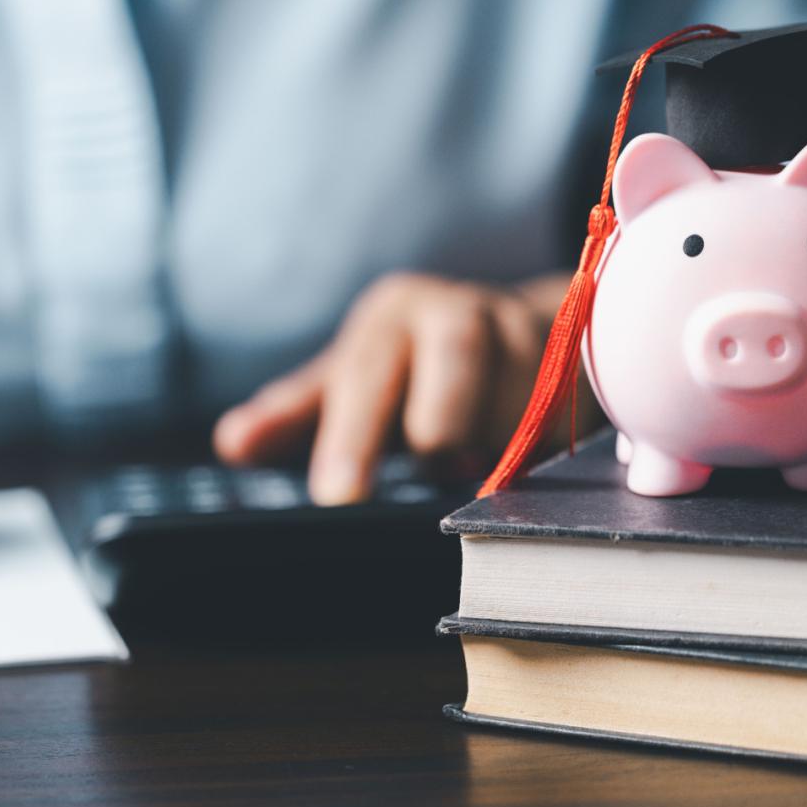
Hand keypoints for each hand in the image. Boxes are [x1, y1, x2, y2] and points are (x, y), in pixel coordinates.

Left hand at [214, 271, 575, 503]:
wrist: (509, 333)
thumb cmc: (409, 370)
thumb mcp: (348, 387)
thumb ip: (294, 415)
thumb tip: (231, 443)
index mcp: (391, 317)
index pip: (367, 372)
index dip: (351, 436)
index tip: (337, 496)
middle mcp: (456, 310)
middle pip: (454, 354)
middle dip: (439, 419)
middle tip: (433, 467)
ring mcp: (523, 329)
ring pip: (517, 386)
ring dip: (498, 434)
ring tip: (477, 462)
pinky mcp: (574, 356)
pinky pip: (565, 404)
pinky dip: (540, 441)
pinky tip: (526, 461)